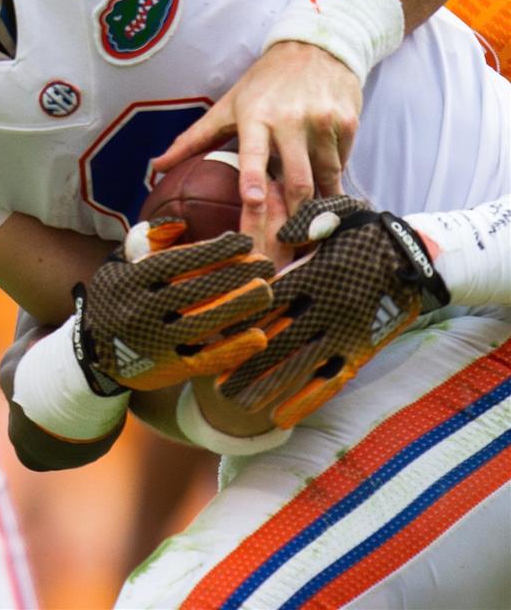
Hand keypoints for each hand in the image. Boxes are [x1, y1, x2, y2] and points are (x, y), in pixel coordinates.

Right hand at [72, 219, 274, 392]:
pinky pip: (204, 359)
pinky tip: (258, 336)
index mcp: (130, 281)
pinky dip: (232, 349)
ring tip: (268, 291)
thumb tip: (179, 223)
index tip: (244, 241)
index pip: (177, 262)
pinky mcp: (167, 370)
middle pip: (194, 291)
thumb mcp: (121, 263)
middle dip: (235, 275)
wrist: (96, 351)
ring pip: (203, 323)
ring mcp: (153, 344)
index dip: (214, 251)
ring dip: (239, 306)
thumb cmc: (120, 295)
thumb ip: (149, 242)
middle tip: (267, 264)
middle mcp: (139, 311)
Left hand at [153, 42, 362, 250]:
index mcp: (256, 116)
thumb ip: (193, 139)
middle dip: (296, 214)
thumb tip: (155, 167)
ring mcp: (322, 122)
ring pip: (325, 177)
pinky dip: (333, 179)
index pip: (253, 152)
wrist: (316, 48)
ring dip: (319, 204)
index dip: (253, 178)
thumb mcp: (228, 106)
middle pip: (297, 179)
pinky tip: (327, 185)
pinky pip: (341, 165)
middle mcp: (291, 119)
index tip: (254, 202)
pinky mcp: (347, 124)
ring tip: (312, 228)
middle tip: (290, 244)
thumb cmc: (264, 83)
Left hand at [216, 195, 449, 428]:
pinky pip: (331, 380)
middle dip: (245, 364)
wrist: (419, 258)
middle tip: (214, 384)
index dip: (240, 320)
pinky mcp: (360, 351)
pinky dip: (307, 400)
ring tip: (238, 404)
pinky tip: (283, 417)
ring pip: (299, 366)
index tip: (213, 336)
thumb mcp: (337, 213)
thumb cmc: (367, 232)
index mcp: (314, 274)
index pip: (268, 302)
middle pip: (277, 340)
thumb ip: (305, 220)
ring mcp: (344, 333)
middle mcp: (326, 307)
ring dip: (268, 387)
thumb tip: (280, 236)